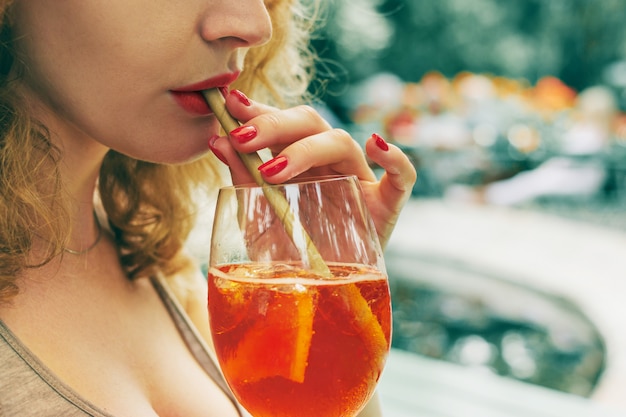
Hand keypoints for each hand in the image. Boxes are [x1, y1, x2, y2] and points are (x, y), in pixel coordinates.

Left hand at [208, 89, 416, 247]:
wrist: (319, 295)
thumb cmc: (289, 253)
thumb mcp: (258, 217)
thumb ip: (243, 178)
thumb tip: (218, 140)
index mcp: (300, 162)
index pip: (284, 123)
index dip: (260, 111)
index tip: (230, 104)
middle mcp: (329, 164)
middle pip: (310, 124)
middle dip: (275, 125)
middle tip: (242, 137)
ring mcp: (359, 182)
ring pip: (342, 143)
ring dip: (307, 149)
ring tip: (273, 171)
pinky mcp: (387, 206)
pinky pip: (403, 176)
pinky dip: (395, 159)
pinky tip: (375, 146)